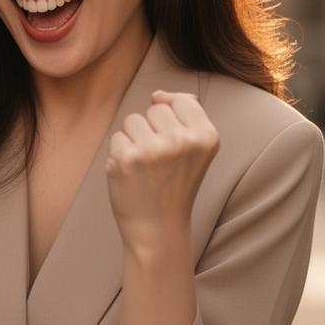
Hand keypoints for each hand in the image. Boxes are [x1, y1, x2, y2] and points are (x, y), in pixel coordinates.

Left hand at [106, 89, 219, 251]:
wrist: (158, 229)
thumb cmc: (174, 184)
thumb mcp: (195, 148)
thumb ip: (185, 112)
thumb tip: (157, 95)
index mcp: (207, 137)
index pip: (182, 101)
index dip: (174, 123)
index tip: (177, 150)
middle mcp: (183, 141)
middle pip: (155, 110)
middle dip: (152, 131)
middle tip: (160, 164)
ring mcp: (154, 149)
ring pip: (133, 121)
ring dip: (134, 141)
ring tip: (145, 169)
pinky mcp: (127, 158)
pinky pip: (117, 137)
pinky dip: (119, 154)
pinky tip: (131, 175)